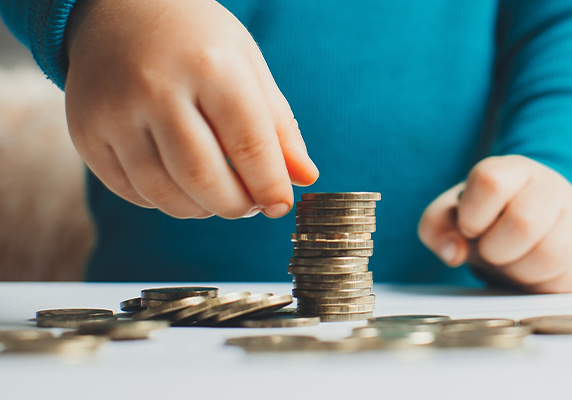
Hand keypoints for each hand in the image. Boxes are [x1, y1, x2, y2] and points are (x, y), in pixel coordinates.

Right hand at [63, 0, 317, 218]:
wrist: (117, 9)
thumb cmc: (196, 39)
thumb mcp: (247, 65)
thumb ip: (278, 125)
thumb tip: (305, 178)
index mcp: (210, 66)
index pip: (249, 145)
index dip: (270, 186)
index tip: (281, 205)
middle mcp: (157, 88)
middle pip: (203, 178)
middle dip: (236, 206)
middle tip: (250, 206)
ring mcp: (115, 112)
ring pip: (164, 193)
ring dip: (201, 210)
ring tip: (218, 198)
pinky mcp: (86, 132)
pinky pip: (130, 190)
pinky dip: (163, 202)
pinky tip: (180, 188)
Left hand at [419, 155, 571, 292]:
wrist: (538, 230)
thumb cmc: (490, 222)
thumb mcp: (455, 216)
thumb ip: (437, 227)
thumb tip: (453, 251)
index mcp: (514, 170)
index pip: (490, 181)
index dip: (472, 215)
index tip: (470, 227)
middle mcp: (551, 188)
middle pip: (524, 221)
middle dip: (496, 250)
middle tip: (493, 251)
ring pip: (550, 254)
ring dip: (520, 272)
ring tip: (513, 264)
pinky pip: (568, 279)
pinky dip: (541, 287)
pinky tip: (533, 275)